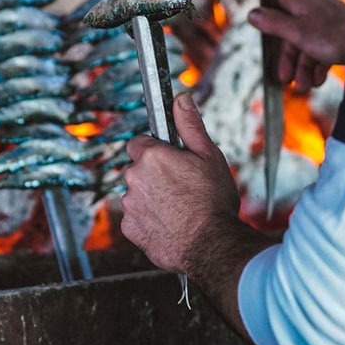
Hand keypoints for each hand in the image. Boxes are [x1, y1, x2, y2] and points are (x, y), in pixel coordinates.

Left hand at [121, 93, 242, 273]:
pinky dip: (148, 220)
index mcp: (151, 156)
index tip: (170, 160)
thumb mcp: (209, 155)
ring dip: (150, 197)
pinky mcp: (130, 229)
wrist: (213, 245)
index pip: (139, 143)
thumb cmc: (214, 201)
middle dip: (153, 175)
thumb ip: (189, 125)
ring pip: (136, 194)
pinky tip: (170, 223)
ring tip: (178, 207)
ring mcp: (130, 205)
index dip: (156, 150)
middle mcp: (134, 178)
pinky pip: (135, 218)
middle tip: (180, 185)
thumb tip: (181, 99)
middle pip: (137, 169)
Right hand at [248, 0, 344, 92]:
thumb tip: (252, 13)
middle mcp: (314, 7)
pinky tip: (318, 81)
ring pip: (307, 43)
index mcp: (301, 0)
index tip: (262, 30)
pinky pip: (324, 49)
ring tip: (304, 87)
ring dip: (303, 68)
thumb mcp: (296, 32)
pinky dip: (318, 65)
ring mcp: (329, 21)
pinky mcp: (341, 35)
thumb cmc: (333, 36)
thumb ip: (272, 23)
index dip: (267, 13)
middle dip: (288, 58)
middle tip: (285, 79)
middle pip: (291, 29)